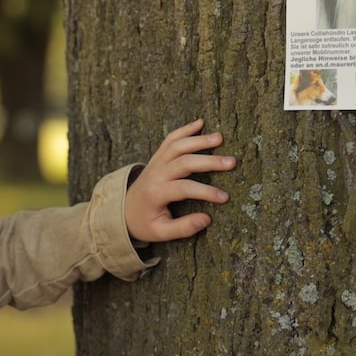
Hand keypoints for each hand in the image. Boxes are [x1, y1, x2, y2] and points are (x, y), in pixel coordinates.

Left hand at [124, 119, 232, 244]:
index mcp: (156, 193)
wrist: (123, 210)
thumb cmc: (145, 223)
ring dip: (199, 140)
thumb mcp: (160, 233)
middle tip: (231, 162)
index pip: (184, 188)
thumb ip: (183, 228)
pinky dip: (185, 129)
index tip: (225, 197)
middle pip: (184, 162)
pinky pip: (171, 139)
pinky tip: (201, 122)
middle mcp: (155, 174)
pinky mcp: (158, 156)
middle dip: (209, 161)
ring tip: (220, 138)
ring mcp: (156, 162)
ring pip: (178, 146)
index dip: (206, 192)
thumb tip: (207, 219)